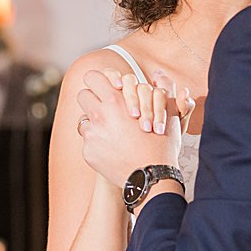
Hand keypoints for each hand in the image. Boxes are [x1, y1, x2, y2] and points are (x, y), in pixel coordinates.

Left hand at [76, 68, 186, 186]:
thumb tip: (159, 74)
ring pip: (83, 119)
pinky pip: (87, 140)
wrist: (153, 176)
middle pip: (83, 95)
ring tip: (108, 129)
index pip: (92, 77)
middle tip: (103, 107)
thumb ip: (162, 90)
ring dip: (93, 121)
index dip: (98, 81)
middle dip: (92, 99)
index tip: (104, 88)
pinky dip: (97, 143)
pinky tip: (111, 148)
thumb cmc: (162, 143)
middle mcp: (100, 114)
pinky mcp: (88, 151)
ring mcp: (92, 134)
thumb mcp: (167, 112)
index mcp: (116, 99)